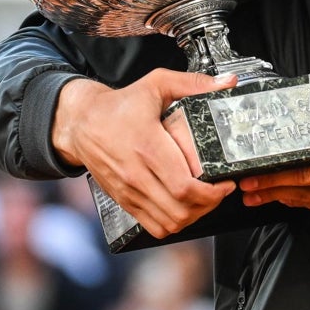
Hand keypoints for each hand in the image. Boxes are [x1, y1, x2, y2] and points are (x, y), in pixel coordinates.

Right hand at [52, 68, 237, 238]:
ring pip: (169, 223)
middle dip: (208, 205)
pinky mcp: (124, 200)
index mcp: (148, 146)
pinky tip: (183, 207)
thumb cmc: (119, 105)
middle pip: (180, 209)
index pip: (184, 186)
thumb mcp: (156, 84)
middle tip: (220, 190)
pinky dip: (173, 223)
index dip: (212, 192)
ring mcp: (129, 191)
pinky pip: (153, 226)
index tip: (226, 182)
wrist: (81, 122)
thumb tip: (227, 83)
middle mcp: (137, 174)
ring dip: (193, 216)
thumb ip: (193, 83)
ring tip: (205, 200)